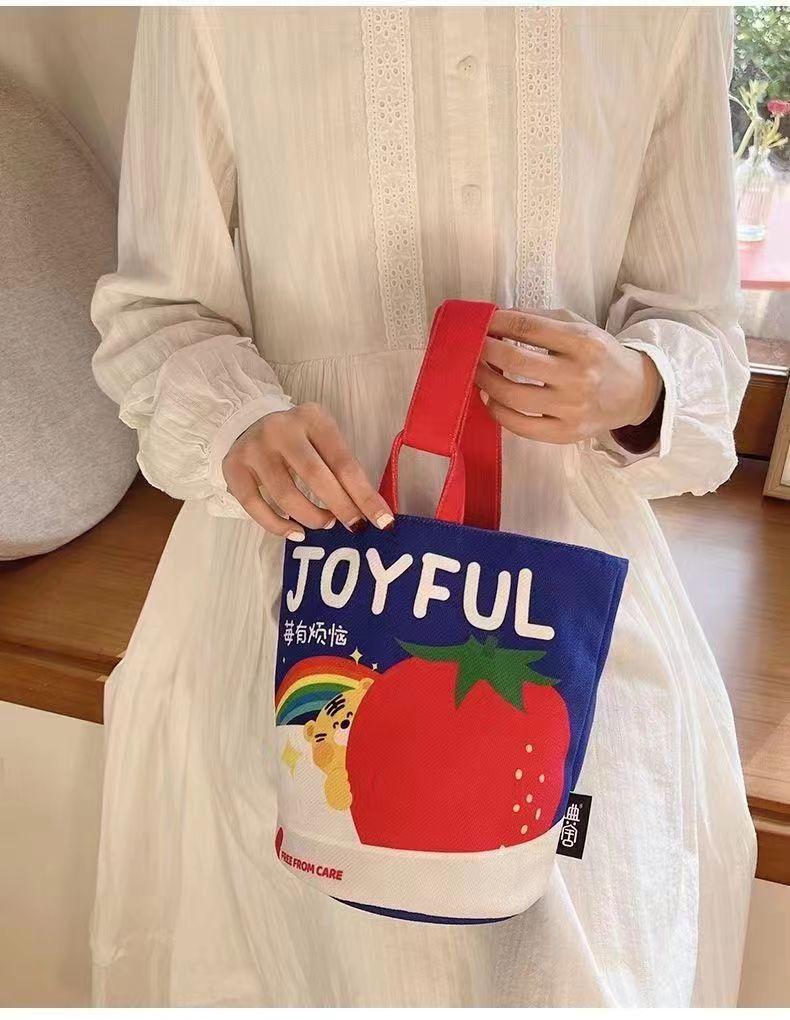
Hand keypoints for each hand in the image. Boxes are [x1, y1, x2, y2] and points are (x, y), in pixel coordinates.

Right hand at [222, 403, 394, 539]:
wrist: (248, 423)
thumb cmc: (300, 440)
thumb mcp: (324, 441)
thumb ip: (343, 469)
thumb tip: (369, 512)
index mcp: (313, 418)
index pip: (344, 462)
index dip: (365, 495)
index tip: (383, 521)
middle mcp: (281, 429)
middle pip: (315, 476)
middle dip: (341, 507)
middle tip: (354, 527)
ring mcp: (254, 448)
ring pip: (285, 494)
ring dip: (311, 517)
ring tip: (325, 523)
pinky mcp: (233, 467)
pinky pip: (255, 505)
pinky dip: (277, 525)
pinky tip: (295, 531)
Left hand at [475, 308, 662, 444]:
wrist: (633, 392)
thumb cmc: (598, 356)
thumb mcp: (578, 326)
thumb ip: (539, 319)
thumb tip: (497, 318)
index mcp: (582, 342)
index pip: (528, 327)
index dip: (496, 323)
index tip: (480, 323)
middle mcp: (578, 375)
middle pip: (515, 361)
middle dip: (485, 351)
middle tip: (472, 348)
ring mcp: (572, 408)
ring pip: (512, 396)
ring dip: (485, 381)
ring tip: (477, 372)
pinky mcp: (566, 433)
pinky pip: (520, 426)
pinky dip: (497, 411)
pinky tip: (491, 399)